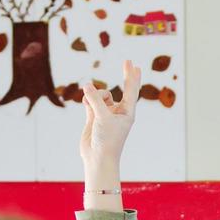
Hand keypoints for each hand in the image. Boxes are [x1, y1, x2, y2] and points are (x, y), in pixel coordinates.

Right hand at [79, 60, 140, 177]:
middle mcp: (119, 112)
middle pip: (121, 89)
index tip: (135, 65)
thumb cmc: (107, 140)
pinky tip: (85, 103)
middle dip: (124, 76)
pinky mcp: (94, 117)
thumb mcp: (102, 117)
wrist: (98, 157)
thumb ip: (95, 99)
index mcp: (127, 112)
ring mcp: (106, 114)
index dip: (132, 77)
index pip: (131, 90)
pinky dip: (87, 100)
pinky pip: (90, 101)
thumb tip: (87, 85)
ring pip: (100, 95)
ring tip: (90, 105)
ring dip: (94, 95)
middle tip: (127, 61)